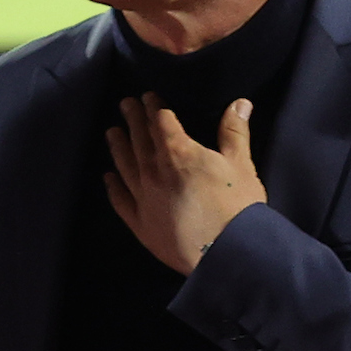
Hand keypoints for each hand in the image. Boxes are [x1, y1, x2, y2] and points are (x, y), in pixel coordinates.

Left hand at [105, 93, 265, 274]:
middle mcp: (155, 171)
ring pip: (125, 165)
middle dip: (133, 119)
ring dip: (118, 146)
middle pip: (139, 139)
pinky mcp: (141, 223)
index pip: (161, 121)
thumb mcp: (241, 165)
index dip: (154, 107)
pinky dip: (113, 187)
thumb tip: (240, 103)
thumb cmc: (238, 208)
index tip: (147, 97)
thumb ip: (235, 132)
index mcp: (179, 152)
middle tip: (125, 104)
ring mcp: (144, 197)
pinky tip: (109, 177)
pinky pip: (121, 200)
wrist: (226, 253)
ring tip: (111, 132)